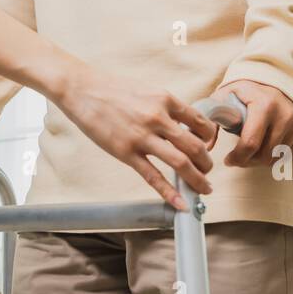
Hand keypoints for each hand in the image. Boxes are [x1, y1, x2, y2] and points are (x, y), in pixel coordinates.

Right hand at [55, 65, 218, 210]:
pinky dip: (170, 193)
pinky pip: (153, 177)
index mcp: (165, 100)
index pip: (200, 122)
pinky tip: (180, 204)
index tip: (208, 147)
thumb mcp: (146, 91)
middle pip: (195, 146)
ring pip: (181, 163)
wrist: (82, 89)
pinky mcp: (126, 152)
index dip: (209, 138)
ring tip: (203, 188)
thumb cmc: (112, 89)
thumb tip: (180, 126)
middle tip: (208, 170)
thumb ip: (164, 108)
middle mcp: (158, 118)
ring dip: (197, 179)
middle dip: (207, 163)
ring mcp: (142, 137)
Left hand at [213, 80, 292, 167]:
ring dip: (260, 160)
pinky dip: (275, 156)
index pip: (250, 143)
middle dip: (248, 161)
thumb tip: (206, 146)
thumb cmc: (243, 93)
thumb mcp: (223, 98)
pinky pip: (289, 156)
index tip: (228, 160)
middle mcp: (284, 114)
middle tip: (238, 156)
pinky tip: (266, 145)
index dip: (237, 158)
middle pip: (265, 155)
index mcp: (264, 105)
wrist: (268, 82)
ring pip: (277, 158)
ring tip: (251, 149)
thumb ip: (211, 119)